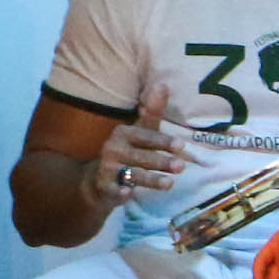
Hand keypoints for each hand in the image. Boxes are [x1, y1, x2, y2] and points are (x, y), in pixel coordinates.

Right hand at [91, 85, 189, 212]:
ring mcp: (108, 169)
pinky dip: (119, 192)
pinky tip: (127, 194)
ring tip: (170, 183)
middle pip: (140, 156)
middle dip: (161, 161)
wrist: (97, 177)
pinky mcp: (105, 187)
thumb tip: (163, 84)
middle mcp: (113, 149)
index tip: (181, 146)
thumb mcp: (139, 131)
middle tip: (181, 166)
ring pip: (132, 174)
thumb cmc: (127, 150)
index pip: (146, 137)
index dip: (162, 142)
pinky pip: (112, 190)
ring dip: (150, 179)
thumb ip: (152, 111)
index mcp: (123, 134)